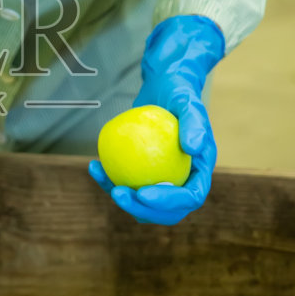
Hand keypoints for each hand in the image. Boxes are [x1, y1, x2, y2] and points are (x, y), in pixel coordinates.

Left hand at [90, 14, 224, 226]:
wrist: (166, 85)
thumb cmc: (180, 91)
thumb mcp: (188, 100)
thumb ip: (194, 122)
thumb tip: (192, 148)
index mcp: (200, 170)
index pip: (190, 197)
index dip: (169, 202)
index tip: (144, 192)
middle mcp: (185, 179)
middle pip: (168, 210)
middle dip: (142, 209)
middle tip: (118, 193)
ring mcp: (164, 178)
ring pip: (145, 202)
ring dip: (124, 199)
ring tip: (104, 180)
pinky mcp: (144, 172)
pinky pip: (128, 183)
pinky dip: (110, 179)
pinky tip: (94, 165)